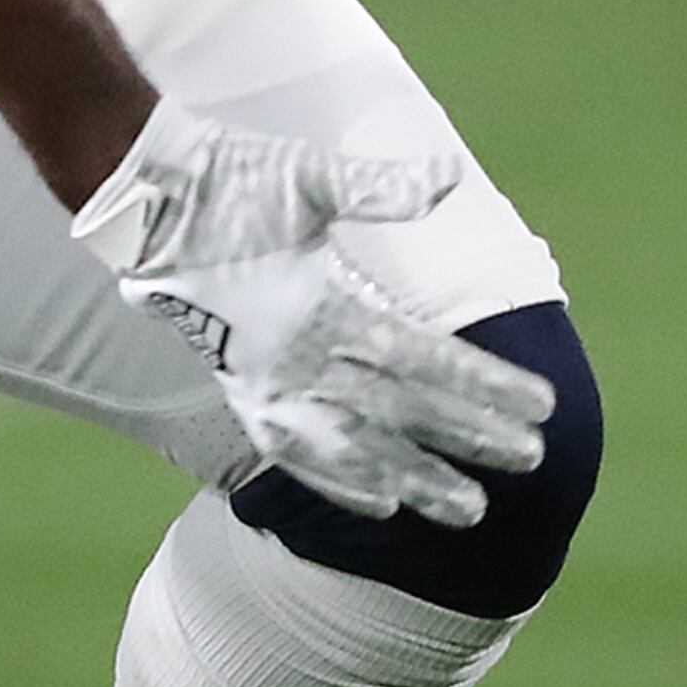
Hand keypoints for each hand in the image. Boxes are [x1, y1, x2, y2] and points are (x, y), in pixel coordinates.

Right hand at [71, 97, 554, 523]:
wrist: (146, 208)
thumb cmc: (234, 184)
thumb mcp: (308, 176)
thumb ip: (378, 187)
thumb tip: (448, 179)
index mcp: (315, 309)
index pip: (419, 359)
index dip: (483, 384)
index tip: (540, 404)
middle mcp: (292, 362)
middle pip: (397, 412)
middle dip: (467, 438)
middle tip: (533, 459)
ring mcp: (264, 388)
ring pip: (352, 449)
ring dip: (414, 480)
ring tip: (469, 510)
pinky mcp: (242, 397)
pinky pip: (297, 457)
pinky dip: (341, 484)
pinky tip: (382, 505)